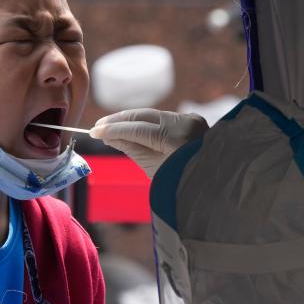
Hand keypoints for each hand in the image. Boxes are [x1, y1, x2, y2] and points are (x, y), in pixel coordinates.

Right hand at [90, 109, 208, 177]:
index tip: (94, 132)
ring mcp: (191, 120)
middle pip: (145, 116)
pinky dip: (148, 123)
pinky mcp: (193, 120)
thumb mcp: (152, 167)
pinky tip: (132, 126)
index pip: (138, 129)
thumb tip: (107, 135)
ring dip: (132, 120)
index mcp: (177, 138)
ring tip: (110, 126)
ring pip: (154, 116)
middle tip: (99, 126)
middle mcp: (185, 123)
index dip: (113, 130)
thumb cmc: (179, 183)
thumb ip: (130, 148)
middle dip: (120, 120)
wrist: (209, 188)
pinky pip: (166, 120)